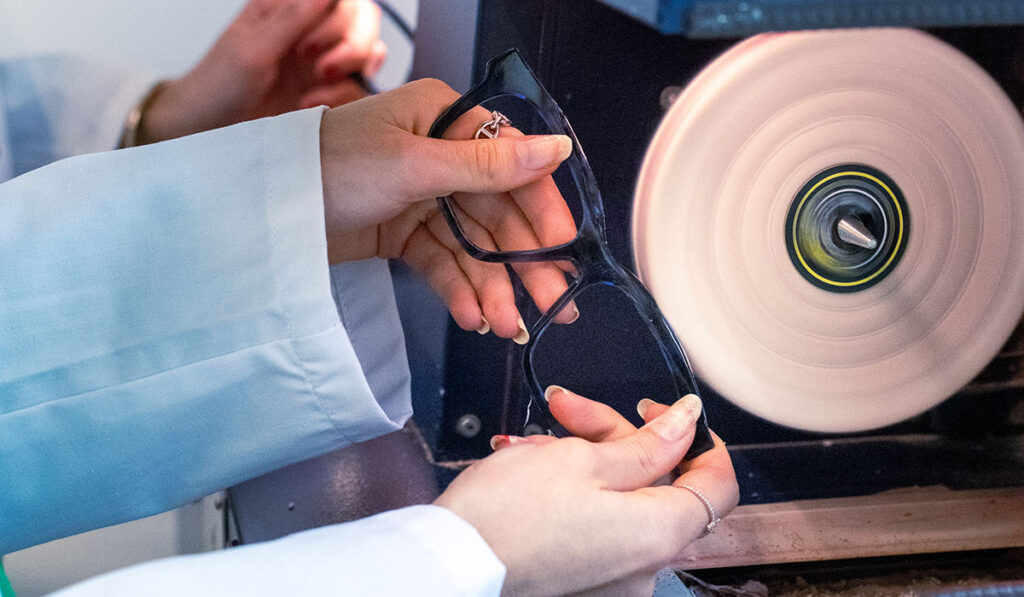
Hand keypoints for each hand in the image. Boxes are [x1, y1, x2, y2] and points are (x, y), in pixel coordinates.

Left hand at [144, 0, 385, 141]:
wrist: (207, 132)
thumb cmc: (218, 85)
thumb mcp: (252, 48)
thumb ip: (293, 18)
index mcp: (291, 8)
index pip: (341, 0)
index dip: (339, 19)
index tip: (309, 46)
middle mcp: (313, 31)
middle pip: (364, 21)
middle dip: (351, 47)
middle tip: (320, 70)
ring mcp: (324, 62)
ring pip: (370, 54)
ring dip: (350, 73)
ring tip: (316, 92)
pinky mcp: (329, 94)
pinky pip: (359, 89)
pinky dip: (344, 99)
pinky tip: (311, 108)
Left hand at [319, 78, 578, 339]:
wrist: (264, 211)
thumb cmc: (328, 166)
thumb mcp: (413, 165)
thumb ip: (489, 167)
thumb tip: (557, 150)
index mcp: (446, 121)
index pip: (513, 168)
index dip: (543, 214)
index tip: (566, 254)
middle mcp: (440, 155)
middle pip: (498, 215)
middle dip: (523, 265)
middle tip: (552, 306)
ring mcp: (423, 196)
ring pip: (474, 246)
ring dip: (492, 288)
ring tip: (506, 326)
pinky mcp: (404, 232)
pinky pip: (444, 263)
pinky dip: (459, 290)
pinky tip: (473, 317)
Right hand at [435, 389, 738, 595]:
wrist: (447, 565)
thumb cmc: (504, 516)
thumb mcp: (580, 459)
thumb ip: (647, 443)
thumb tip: (688, 422)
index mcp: (657, 533)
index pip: (717, 483)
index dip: (698, 439)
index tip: (666, 412)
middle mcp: (644, 565)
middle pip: (656, 482)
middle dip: (610, 433)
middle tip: (563, 406)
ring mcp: (613, 577)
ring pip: (620, 497)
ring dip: (580, 456)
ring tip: (529, 442)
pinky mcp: (584, 579)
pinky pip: (597, 524)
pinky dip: (572, 492)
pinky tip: (529, 469)